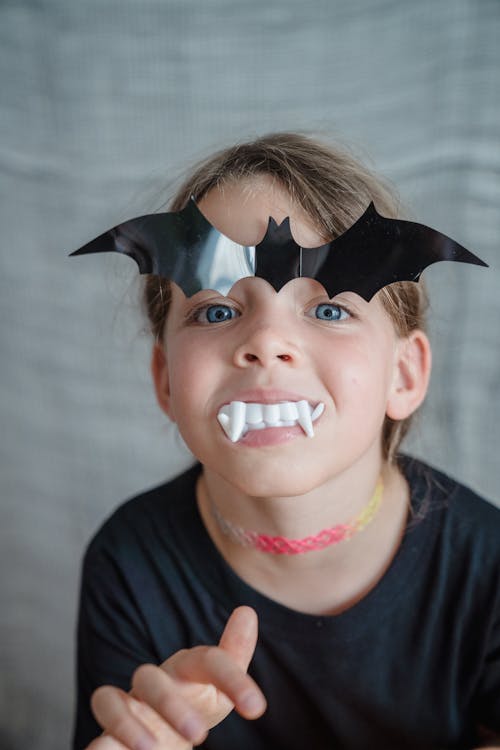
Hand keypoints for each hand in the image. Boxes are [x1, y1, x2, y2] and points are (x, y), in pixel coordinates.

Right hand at [86, 606, 265, 748]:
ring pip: (108, 701)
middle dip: (170, 703)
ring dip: (126, 723)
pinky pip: (95, 740)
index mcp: (183, 669)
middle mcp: (150, 685)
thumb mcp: (219, 687)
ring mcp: (126, 710)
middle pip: (148, 677)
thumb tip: (247, 610)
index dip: (232, 679)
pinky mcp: (108, 740)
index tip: (256, 708)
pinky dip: (98, 748)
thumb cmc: (193, 705)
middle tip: (199, 734)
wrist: (162, 738)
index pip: (205, 660)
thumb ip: (234, 655)